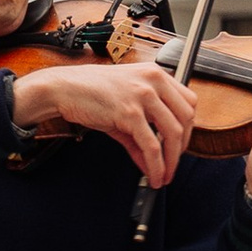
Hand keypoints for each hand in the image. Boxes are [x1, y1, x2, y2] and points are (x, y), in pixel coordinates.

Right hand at [18, 58, 195, 187]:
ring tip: (164, 176)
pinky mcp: (129, 112)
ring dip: (171, 161)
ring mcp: (143, 95)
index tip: (180, 143)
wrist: (63, 88)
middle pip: (186, 118)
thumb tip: (151, 161)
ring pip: (173, 134)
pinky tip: (153, 175)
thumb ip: (140, 132)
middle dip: (182, 147)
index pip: (188, 101)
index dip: (188, 127)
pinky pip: (151, 145)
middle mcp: (153, 81)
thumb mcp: (123, 106)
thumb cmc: (89, 92)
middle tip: (173, 164)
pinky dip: (156, 165)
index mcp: (155, 74)